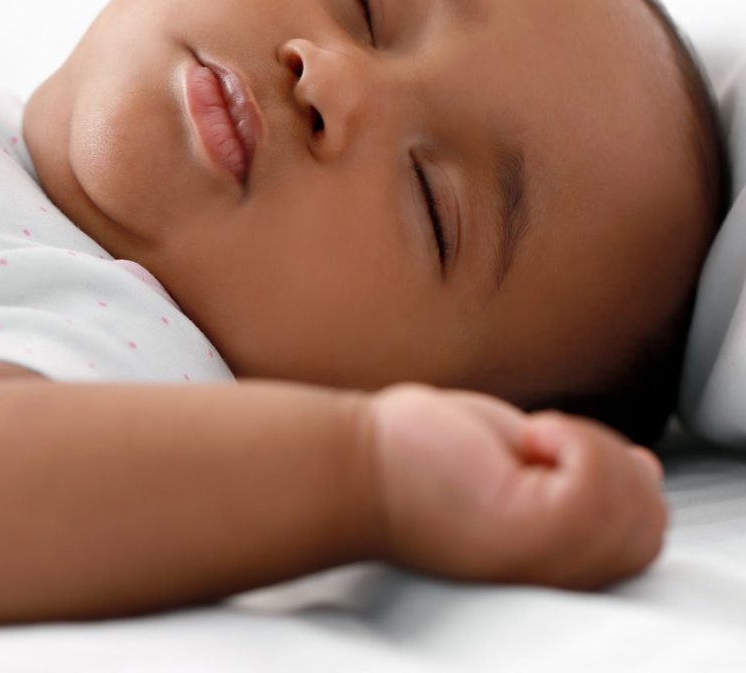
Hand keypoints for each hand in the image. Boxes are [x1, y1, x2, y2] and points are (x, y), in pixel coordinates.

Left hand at [364, 384, 666, 588]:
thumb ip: (580, 477)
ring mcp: (547, 560)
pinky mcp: (528, 532)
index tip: (550, 450)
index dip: (615, 472)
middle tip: (537, 444)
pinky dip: (577, 442)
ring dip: (591, 446)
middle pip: (651, 522)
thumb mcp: (517, 464)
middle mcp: (559, 573)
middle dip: (609, 460)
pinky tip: (526, 438)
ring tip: (527, 443)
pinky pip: (600, 485)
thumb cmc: (420, 462)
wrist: (359, 467)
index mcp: (557, 557)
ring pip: (637, 502)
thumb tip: (645, 467)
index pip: (645, 531)